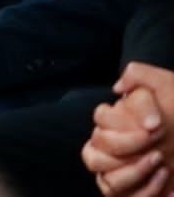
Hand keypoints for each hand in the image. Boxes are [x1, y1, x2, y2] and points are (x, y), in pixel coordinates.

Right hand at [88, 65, 173, 196]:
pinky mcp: (135, 192)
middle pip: (94, 157)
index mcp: (113, 123)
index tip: (154, 126)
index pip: (99, 122)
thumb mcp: (167, 84)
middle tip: (156, 146)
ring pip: (107, 182)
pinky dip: (147, 192)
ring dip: (134, 174)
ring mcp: (121, 173)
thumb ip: (139, 74)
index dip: (121, 125)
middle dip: (126, 151)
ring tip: (161, 164)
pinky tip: (168, 182)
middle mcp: (112, 150)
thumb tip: (118, 88)